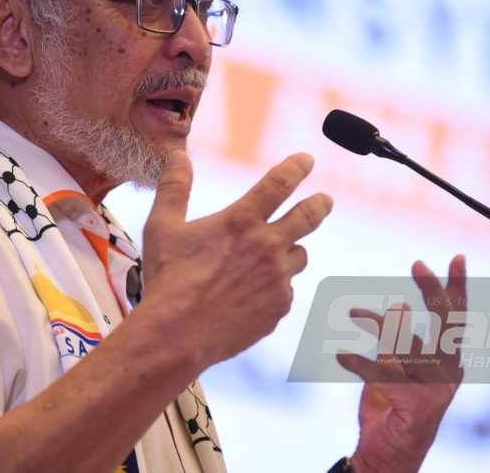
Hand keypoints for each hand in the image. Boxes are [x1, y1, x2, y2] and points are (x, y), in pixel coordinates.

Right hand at [141, 151, 332, 367]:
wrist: (178, 335)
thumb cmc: (167, 280)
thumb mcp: (162, 227)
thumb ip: (174, 187)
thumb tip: (178, 154)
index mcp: (241, 221)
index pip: (279, 183)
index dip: (297, 167)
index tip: (307, 160)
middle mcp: (267, 246)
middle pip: (308, 216)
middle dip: (320, 204)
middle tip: (326, 199)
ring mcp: (277, 279)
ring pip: (298, 256)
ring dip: (290, 250)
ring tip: (273, 256)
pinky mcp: (279, 307)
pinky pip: (287, 289)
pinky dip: (276, 285)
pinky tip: (253, 293)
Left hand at [341, 255, 466, 472]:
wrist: (388, 453)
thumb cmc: (394, 407)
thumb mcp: (395, 365)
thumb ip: (399, 337)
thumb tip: (401, 306)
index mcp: (448, 359)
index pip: (456, 317)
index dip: (458, 287)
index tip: (457, 258)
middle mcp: (449, 371)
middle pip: (447, 324)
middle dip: (434, 292)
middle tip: (418, 264)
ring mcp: (436, 389)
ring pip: (410, 346)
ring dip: (382, 327)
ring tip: (355, 312)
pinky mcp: (417, 405)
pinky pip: (386, 376)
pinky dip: (361, 364)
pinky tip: (340, 356)